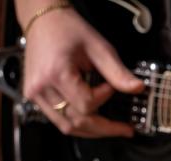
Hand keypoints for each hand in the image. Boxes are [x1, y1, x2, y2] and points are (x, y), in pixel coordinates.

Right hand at [19, 2, 143, 136]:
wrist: (43, 21)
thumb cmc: (68, 30)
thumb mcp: (99, 48)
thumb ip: (118, 72)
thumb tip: (137, 88)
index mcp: (55, 73)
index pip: (86, 104)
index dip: (104, 98)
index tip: (111, 87)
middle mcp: (40, 87)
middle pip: (76, 122)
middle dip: (105, 128)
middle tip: (125, 129)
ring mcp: (34, 93)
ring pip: (67, 127)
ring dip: (92, 130)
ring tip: (112, 128)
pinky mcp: (33, 96)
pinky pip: (58, 120)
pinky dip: (77, 123)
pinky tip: (93, 120)